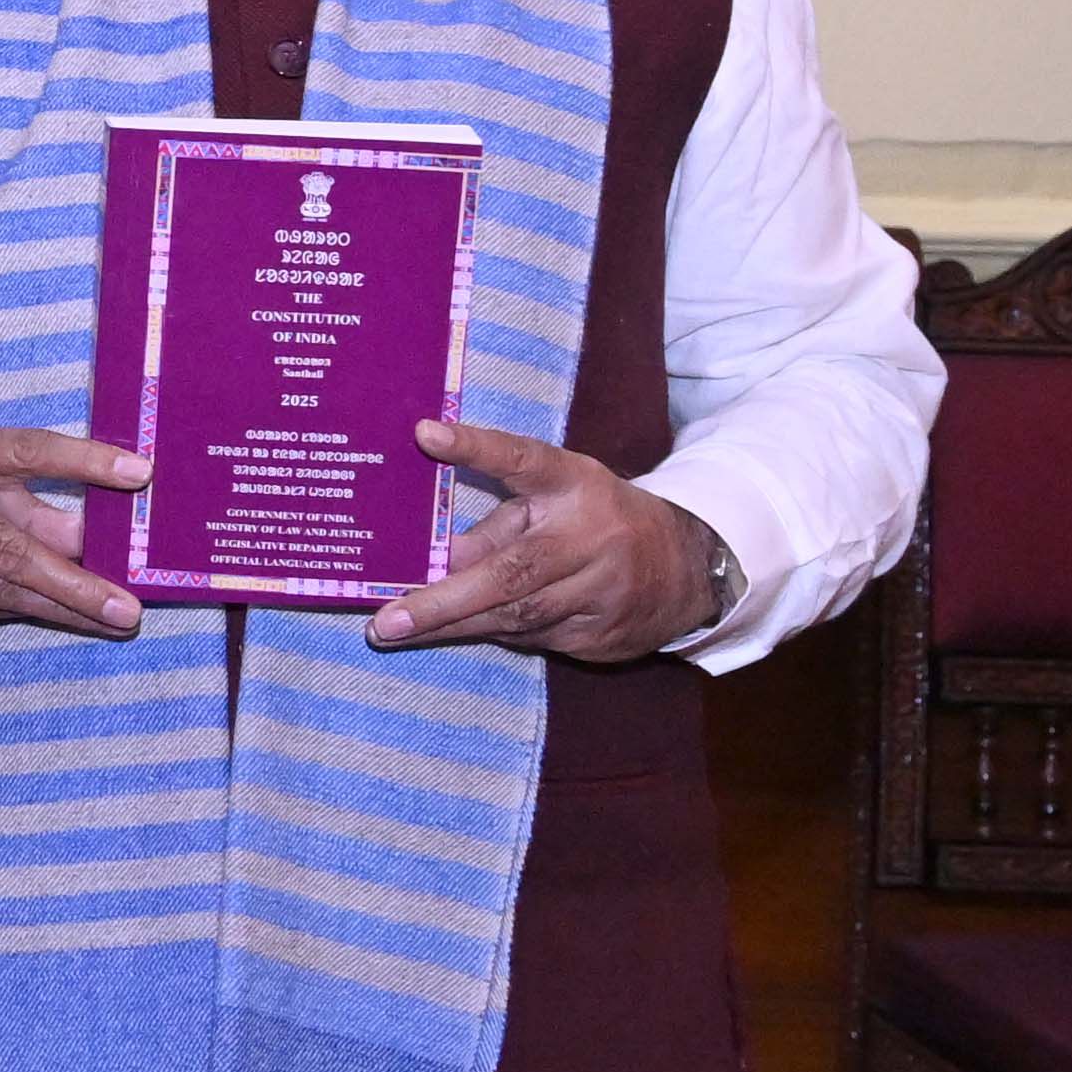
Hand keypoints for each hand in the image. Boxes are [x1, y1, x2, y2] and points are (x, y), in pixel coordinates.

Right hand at [0, 424, 145, 639]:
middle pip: (10, 552)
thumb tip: (93, 534)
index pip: (25, 452)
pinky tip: (59, 614)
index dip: (81, 462)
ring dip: (61, 609)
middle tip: (126, 608)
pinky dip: (21, 610)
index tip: (139, 472)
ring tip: (113, 620)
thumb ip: (32, 496)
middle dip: (73, 585)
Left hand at [368, 421, 725, 661]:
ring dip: (451, 626)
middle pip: (510, 572)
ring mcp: (601, 589)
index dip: (476, 446)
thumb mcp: (554, 504)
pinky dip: (493, 633)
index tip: (427, 433)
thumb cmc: (595, 524)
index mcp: (574, 485)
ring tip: (396, 632)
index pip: (522, 459)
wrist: (686, 568)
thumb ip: (493, 527)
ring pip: (515, 616)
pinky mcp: (602, 633)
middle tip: (385, 621)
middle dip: (441, 602)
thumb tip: (431, 559)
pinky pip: (532, 637)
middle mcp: (590, 536)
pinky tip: (462, 630)